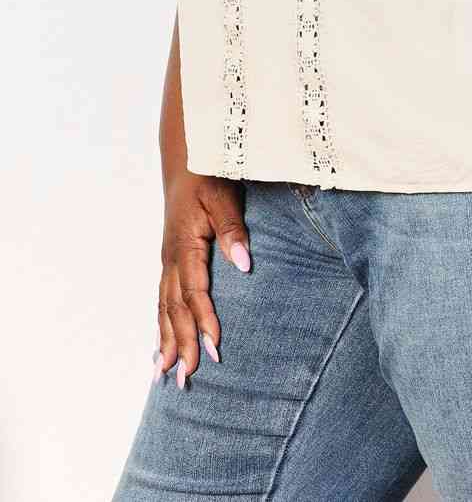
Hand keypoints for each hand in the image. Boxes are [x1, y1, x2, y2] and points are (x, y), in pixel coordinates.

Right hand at [152, 170, 251, 387]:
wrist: (186, 157)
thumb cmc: (208, 174)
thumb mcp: (224, 196)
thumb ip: (233, 229)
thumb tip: (244, 264)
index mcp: (185, 245)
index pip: (195, 292)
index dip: (204, 321)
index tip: (214, 349)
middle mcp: (171, 258)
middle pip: (174, 309)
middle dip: (181, 344)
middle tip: (186, 380)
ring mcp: (167, 261)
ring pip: (164, 308)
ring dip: (166, 342)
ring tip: (164, 377)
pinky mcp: (169, 261)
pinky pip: (162, 300)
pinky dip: (160, 326)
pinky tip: (160, 348)